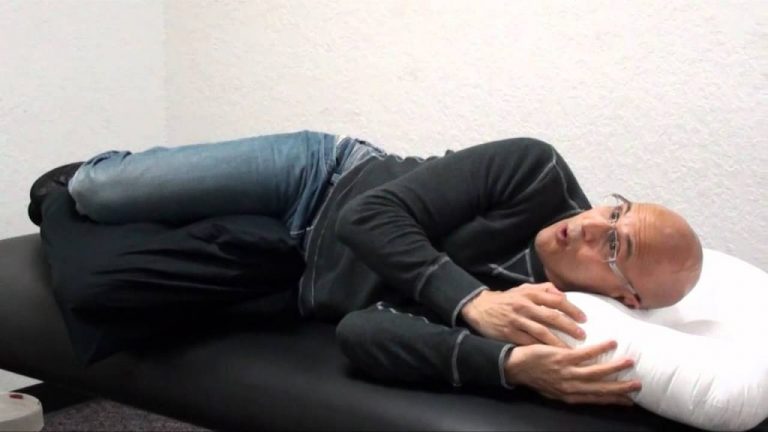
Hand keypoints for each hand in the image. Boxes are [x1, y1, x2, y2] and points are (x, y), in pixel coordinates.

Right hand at [461, 282, 585, 346]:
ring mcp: (517, 321)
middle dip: (569, 327)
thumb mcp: (523, 289)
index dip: (572, 309)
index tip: (584, 319)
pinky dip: (541, 349)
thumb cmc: (506, 299)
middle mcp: (524, 306)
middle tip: (583, 336)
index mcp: (530, 294)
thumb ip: (543, 289)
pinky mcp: (509, 333)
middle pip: (552, 317)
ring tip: (570, 350)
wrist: (480, 308)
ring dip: (558, 342)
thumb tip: (562, 294)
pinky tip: (551, 355)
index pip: (556, 300)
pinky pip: (528, 343)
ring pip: (542, 332)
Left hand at [505, 340, 640, 405]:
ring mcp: (566, 373)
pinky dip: (599, 348)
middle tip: (639, 384)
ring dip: (615, 367)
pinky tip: (611, 342)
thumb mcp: (553, 389)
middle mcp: (570, 387)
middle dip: (621, 388)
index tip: (631, 400)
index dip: (614, 400)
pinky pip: (584, 353)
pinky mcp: (561, 358)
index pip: (596, 399)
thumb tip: (586, 389)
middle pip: (600, 389)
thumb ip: (571, 389)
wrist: (514, 367)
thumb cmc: (534, 376)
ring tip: (630, 361)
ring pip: (596, 372)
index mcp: (569, 395)